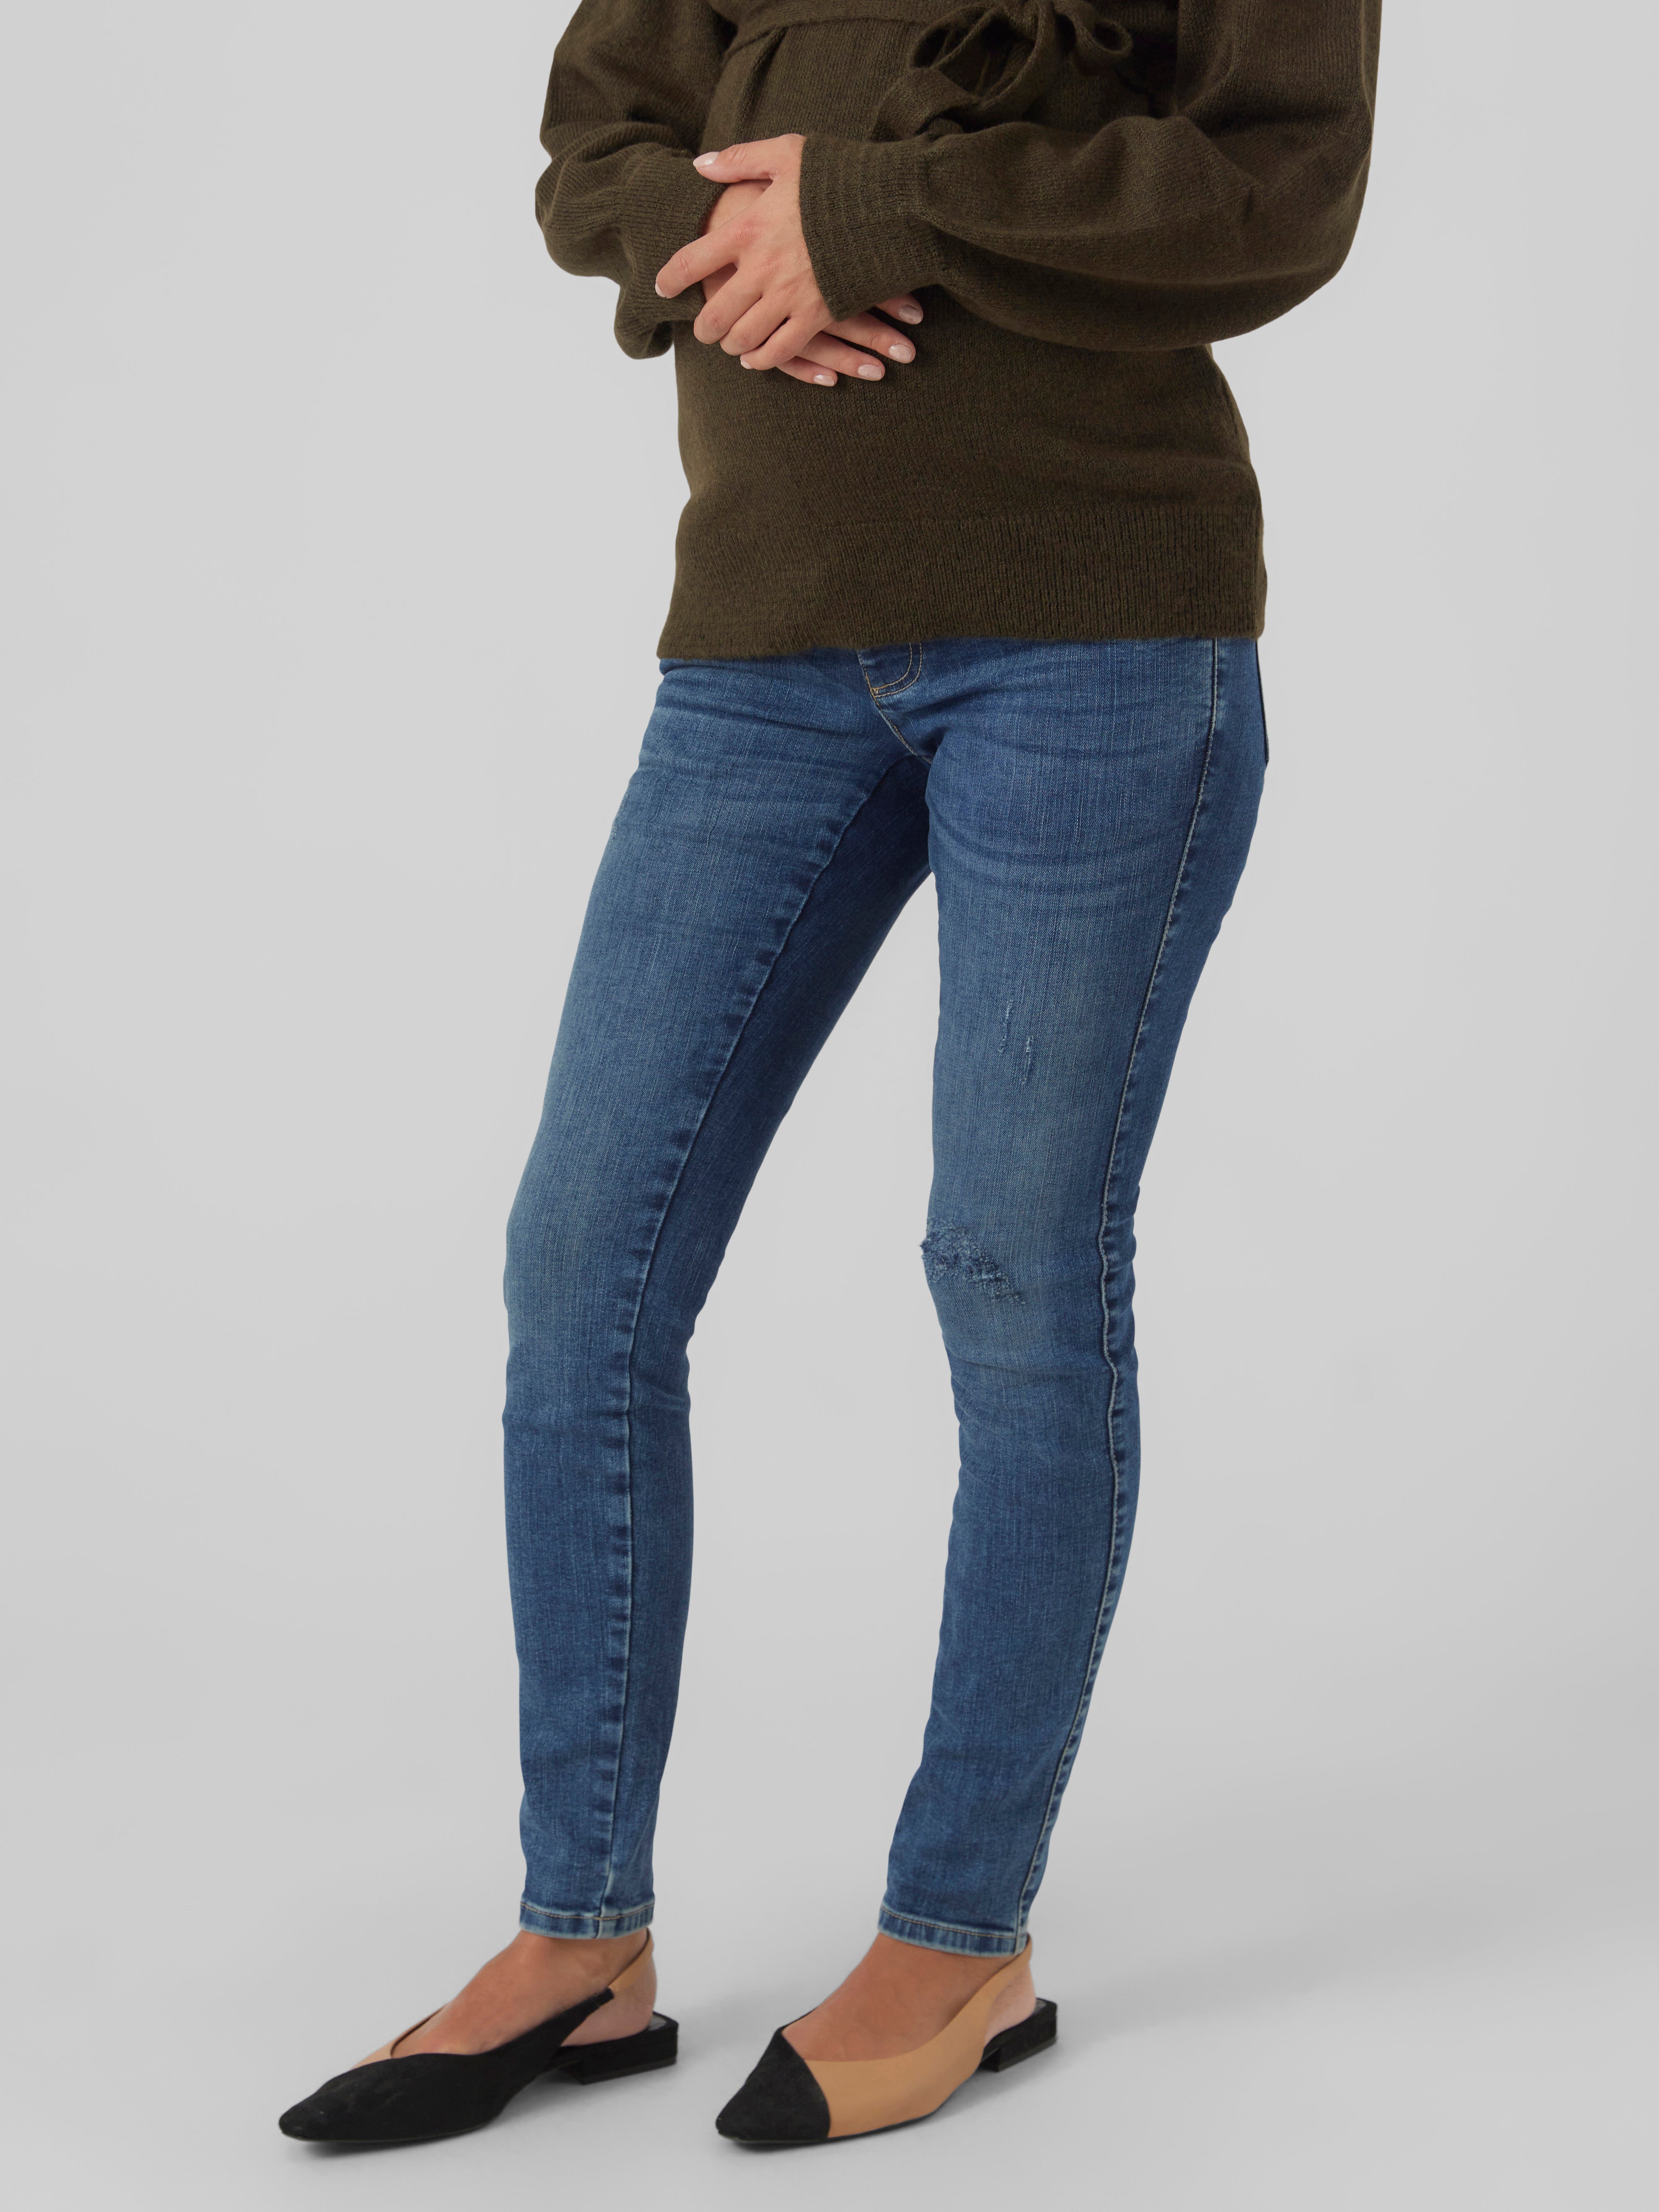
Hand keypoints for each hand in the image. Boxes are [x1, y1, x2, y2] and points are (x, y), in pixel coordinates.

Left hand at [658, 137, 921, 381]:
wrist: (893, 203)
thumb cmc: (841, 175)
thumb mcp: (788, 153)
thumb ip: (740, 159)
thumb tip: (700, 166)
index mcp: (748, 228)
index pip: (692, 261)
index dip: (670, 279)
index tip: (662, 288)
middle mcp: (762, 269)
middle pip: (714, 314)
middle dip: (702, 326)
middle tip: (701, 328)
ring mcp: (789, 297)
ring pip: (743, 338)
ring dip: (731, 345)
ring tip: (728, 343)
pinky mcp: (817, 316)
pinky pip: (780, 352)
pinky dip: (762, 359)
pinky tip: (755, 358)